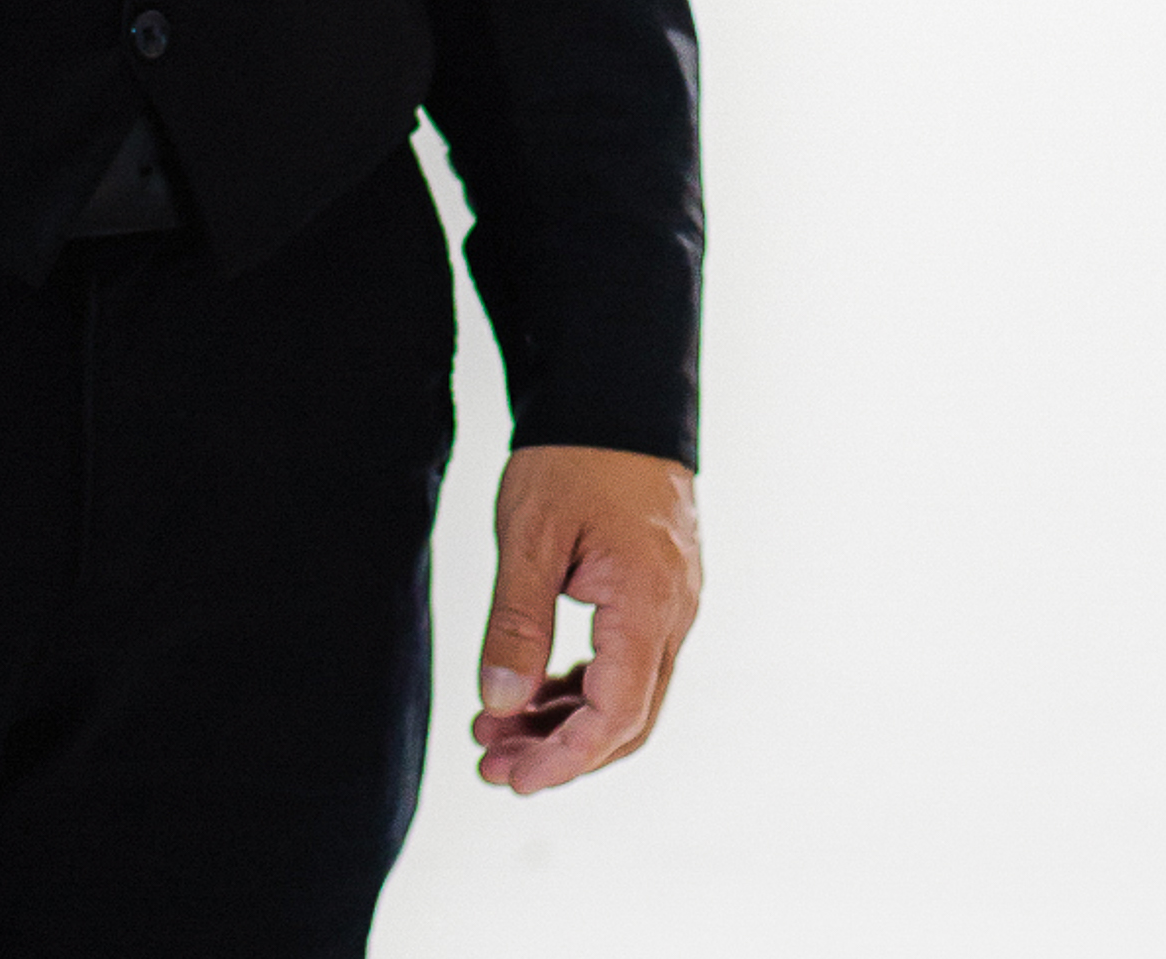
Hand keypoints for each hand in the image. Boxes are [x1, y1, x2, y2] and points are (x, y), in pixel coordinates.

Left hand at [471, 444, 699, 794]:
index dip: (563, 758)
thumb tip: (499, 706)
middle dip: (560, 752)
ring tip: (497, 731)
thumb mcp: (529, 534)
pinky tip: (535, 691)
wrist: (613, 390)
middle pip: (628, 719)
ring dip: (569, 722)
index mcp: (647, 603)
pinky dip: (585, 687)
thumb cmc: (572, 454)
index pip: (616, 714)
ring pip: (630, 694)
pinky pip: (631, 661)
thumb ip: (517, 623)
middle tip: (491, 764)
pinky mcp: (661, 591)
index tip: (510, 777)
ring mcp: (674, 604)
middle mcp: (675, 613)